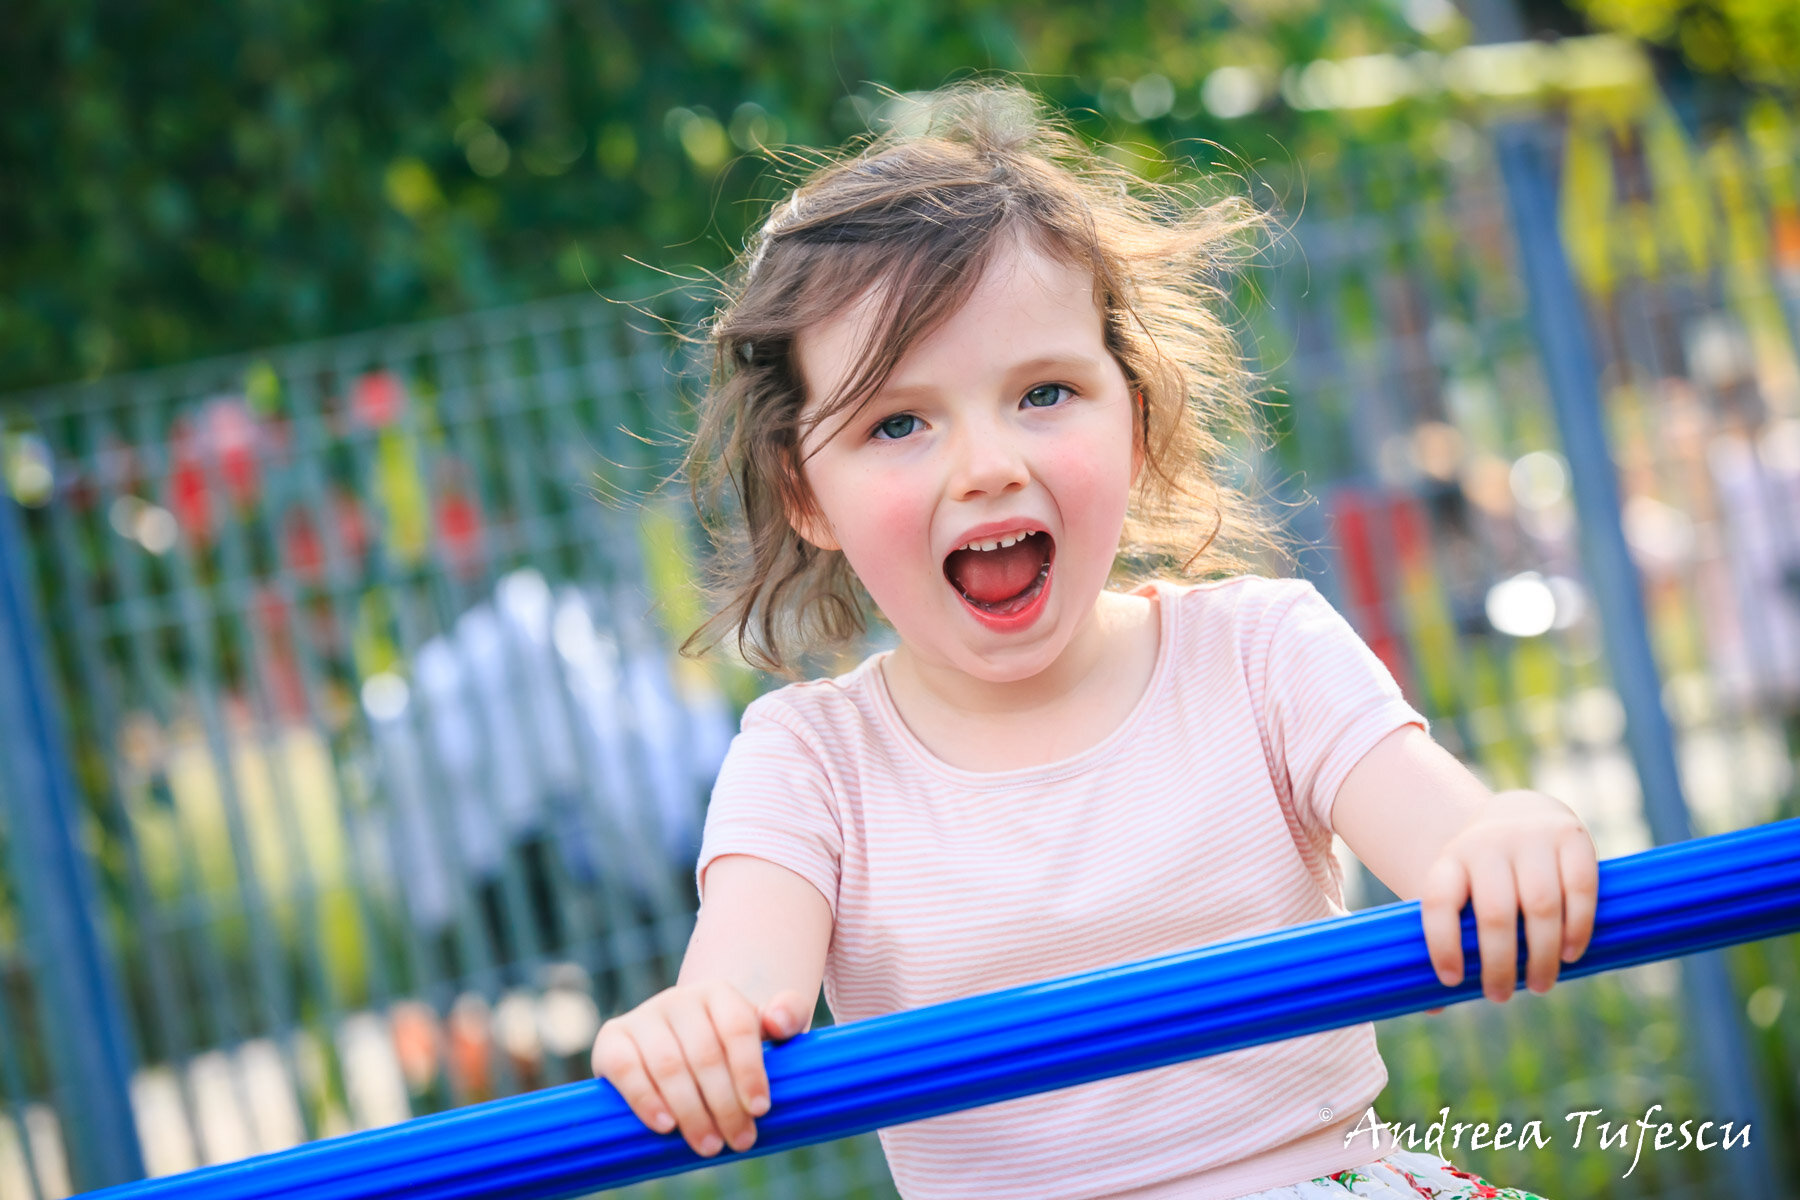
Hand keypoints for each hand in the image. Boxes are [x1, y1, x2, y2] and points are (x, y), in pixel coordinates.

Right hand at [591, 981, 810, 1156]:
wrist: (678, 1043)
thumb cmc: (729, 1045)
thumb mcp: (763, 1029)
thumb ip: (786, 1016)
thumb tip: (780, 1020)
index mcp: (718, 993)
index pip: (736, 1028)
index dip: (749, 1070)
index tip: (760, 1109)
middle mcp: (679, 999)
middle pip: (705, 1054)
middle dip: (725, 1104)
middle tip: (740, 1140)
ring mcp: (643, 1017)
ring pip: (669, 1066)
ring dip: (691, 1111)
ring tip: (709, 1145)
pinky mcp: (612, 1038)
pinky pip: (626, 1070)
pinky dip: (645, 1100)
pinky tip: (666, 1126)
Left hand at [1418, 789, 1597, 1003]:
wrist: (1520, 812)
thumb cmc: (1484, 873)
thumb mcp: (1458, 892)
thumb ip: (1448, 943)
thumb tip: (1433, 1009)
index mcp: (1451, 861)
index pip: (1438, 901)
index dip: (1442, 943)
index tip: (1452, 981)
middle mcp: (1487, 845)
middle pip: (1494, 912)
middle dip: (1499, 963)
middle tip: (1500, 997)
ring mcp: (1531, 838)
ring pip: (1540, 905)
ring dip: (1542, 954)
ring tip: (1538, 985)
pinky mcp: (1571, 837)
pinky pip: (1579, 888)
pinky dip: (1578, 927)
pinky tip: (1570, 954)